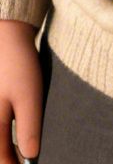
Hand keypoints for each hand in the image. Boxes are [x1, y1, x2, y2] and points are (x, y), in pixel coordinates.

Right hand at [0, 20, 39, 163]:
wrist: (6, 38)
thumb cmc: (18, 67)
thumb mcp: (28, 97)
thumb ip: (28, 128)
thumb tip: (31, 156)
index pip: (1, 158)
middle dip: (10, 158)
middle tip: (27, 161)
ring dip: (6, 147)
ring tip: (22, 151)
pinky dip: (4, 137)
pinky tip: (15, 137)